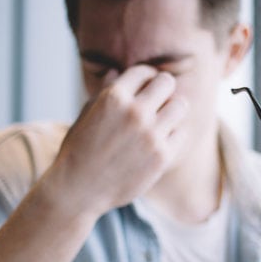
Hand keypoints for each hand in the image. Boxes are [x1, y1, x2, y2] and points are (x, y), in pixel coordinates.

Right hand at [41, 65, 188, 217]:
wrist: (78, 189)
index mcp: (113, 97)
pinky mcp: (162, 156)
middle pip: (167, 83)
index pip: (144, 72)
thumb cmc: (79, 150)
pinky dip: (175, 135)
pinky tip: (162, 140)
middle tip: (157, 102)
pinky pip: (182, 133)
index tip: (144, 89)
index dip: (145, 79)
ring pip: (181, 105)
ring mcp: (150, 134)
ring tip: (163, 120)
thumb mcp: (86, 115)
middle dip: (163, 90)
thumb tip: (116, 71)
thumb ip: (104, 91)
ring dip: (173, 110)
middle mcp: (134, 112)